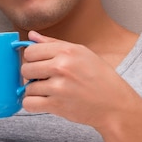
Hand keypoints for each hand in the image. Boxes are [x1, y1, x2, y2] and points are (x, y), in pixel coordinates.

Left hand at [20, 31, 141, 129]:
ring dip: (35, 91)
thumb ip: (54, 44)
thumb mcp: (82, 53)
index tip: (39, 64)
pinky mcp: (57, 105)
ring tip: (50, 92)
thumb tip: (31, 35)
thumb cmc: (100, 78)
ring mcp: (58, 87)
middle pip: (25, 68)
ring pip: (27, 87)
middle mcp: (62, 66)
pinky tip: (43, 102)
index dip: (32, 59)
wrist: (115, 105)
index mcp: (67, 51)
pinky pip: (28, 103)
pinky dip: (33, 104)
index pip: (30, 51)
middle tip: (44, 79)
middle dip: (32, 75)